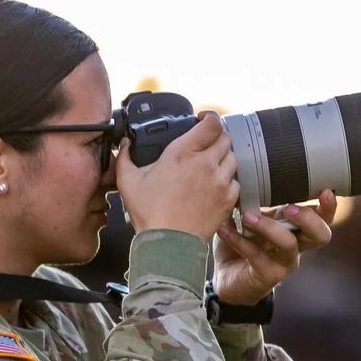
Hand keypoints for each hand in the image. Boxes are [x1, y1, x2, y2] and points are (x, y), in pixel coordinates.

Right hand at [115, 111, 237, 237]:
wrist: (168, 243)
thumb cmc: (149, 213)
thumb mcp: (128, 181)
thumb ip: (125, 157)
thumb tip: (124, 144)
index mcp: (182, 152)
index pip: (211, 123)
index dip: (210, 117)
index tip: (203, 121)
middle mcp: (205, 163)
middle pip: (225, 138)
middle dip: (216, 139)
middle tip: (206, 146)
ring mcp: (219, 181)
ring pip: (232, 158)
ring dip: (223, 159)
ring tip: (210, 168)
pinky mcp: (227, 198)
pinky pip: (235, 182)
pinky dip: (228, 182)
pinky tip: (215, 187)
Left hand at [213, 190, 334, 305]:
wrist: (227, 280)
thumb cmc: (242, 244)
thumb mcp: (250, 219)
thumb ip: (252, 200)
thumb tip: (242, 173)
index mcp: (296, 229)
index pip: (322, 218)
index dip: (328, 207)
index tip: (325, 190)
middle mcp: (296, 246)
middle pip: (320, 235)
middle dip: (309, 219)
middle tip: (289, 208)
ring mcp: (283, 263)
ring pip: (288, 245)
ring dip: (269, 227)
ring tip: (248, 216)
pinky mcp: (267, 276)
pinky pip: (256, 256)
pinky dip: (239, 240)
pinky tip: (224, 229)